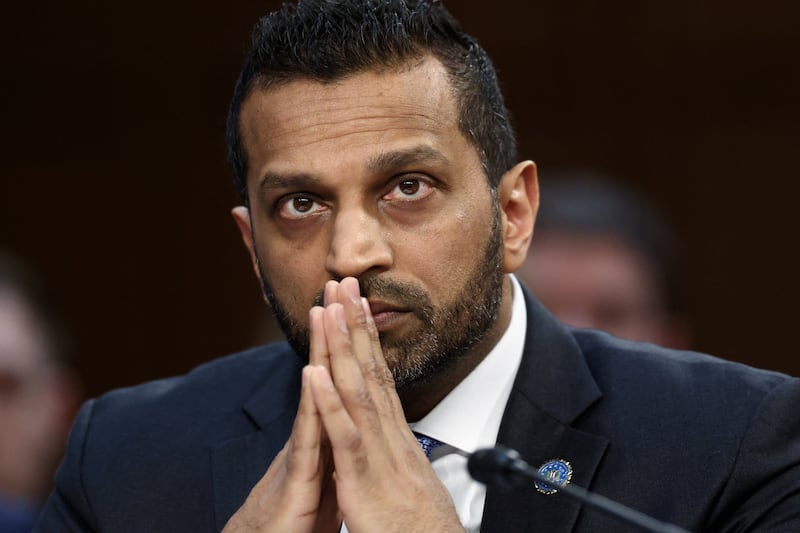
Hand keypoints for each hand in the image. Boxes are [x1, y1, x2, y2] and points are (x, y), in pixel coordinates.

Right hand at [222, 307, 340, 532]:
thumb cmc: (297, 515)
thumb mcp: (329, 471)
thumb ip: (338, 440)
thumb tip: (353, 420)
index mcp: (329, 430)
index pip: (343, 377)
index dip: (353, 341)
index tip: (360, 303)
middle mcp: (315, 432)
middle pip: (328, 372)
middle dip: (336, 328)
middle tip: (340, 284)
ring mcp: (303, 450)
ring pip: (316, 393)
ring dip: (322, 350)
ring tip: (325, 310)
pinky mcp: (296, 476)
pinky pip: (307, 436)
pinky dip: (312, 404)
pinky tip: (312, 373)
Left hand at [307, 277, 462, 532]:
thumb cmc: (420, 528)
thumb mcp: (407, 481)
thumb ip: (397, 453)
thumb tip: (394, 435)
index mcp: (395, 436)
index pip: (379, 376)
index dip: (366, 338)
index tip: (355, 304)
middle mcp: (390, 436)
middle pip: (371, 371)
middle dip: (355, 325)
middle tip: (343, 283)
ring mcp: (379, 455)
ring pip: (359, 392)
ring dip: (342, 349)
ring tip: (328, 310)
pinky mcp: (366, 480)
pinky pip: (346, 437)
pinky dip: (330, 404)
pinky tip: (314, 375)